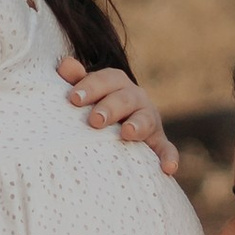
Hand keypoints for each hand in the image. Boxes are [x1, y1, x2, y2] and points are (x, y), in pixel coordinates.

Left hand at [60, 53, 179, 175]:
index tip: (74, 98)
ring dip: (138, 125)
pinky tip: (168, 169)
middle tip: (94, 120)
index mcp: (117, 84)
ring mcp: (149, 120)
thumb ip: (77, 80)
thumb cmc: (95, 107)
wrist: (117, 129)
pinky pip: (166, 149)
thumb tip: (65, 65)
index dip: (91, 87)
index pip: (106, 79)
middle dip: (110, 107)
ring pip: (146, 119)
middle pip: (125, 99)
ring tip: (127, 132)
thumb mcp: (86, 93)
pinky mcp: (158, 142)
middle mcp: (136, 98)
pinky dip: (169, 157)